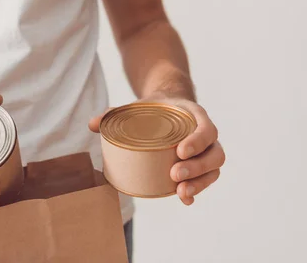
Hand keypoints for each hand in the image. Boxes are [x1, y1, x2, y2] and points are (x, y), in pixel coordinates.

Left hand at [88, 98, 224, 204]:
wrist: (168, 107)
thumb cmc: (154, 108)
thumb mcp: (138, 106)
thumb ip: (116, 113)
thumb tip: (91, 124)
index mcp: (196, 116)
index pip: (206, 129)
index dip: (198, 141)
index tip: (180, 151)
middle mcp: (207, 135)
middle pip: (215, 154)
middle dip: (197, 167)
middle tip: (174, 174)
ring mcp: (207, 152)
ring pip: (214, 169)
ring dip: (199, 182)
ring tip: (180, 191)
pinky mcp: (201, 166)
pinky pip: (206, 180)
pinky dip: (197, 191)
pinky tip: (184, 200)